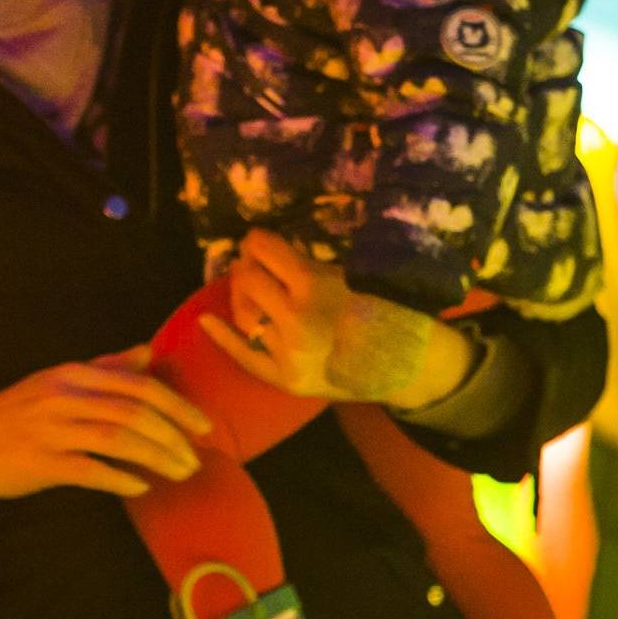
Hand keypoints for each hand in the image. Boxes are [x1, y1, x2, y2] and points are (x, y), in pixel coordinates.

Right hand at [0, 351, 212, 511]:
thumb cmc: (14, 415)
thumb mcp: (56, 382)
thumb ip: (104, 368)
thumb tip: (147, 352)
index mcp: (72, 374)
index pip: (137, 384)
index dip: (176, 405)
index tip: (204, 426)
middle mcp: (63, 396)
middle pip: (133, 411)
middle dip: (173, 436)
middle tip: (196, 459)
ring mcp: (51, 430)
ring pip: (118, 439)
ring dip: (157, 458)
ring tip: (180, 474)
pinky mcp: (41, 463)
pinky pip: (91, 470)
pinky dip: (121, 478)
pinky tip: (140, 487)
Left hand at [198, 230, 471, 407]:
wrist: (411, 366)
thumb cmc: (388, 311)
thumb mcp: (351, 275)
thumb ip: (309, 266)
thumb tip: (267, 250)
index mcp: (314, 286)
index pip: (265, 251)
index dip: (256, 241)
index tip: (257, 240)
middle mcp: (295, 319)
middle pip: (248, 279)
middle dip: (246, 264)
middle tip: (251, 261)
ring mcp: (288, 352)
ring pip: (244, 314)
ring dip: (239, 294)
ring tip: (245, 284)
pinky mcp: (287, 379)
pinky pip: (246, 357)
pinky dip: (223, 338)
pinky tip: (206, 321)